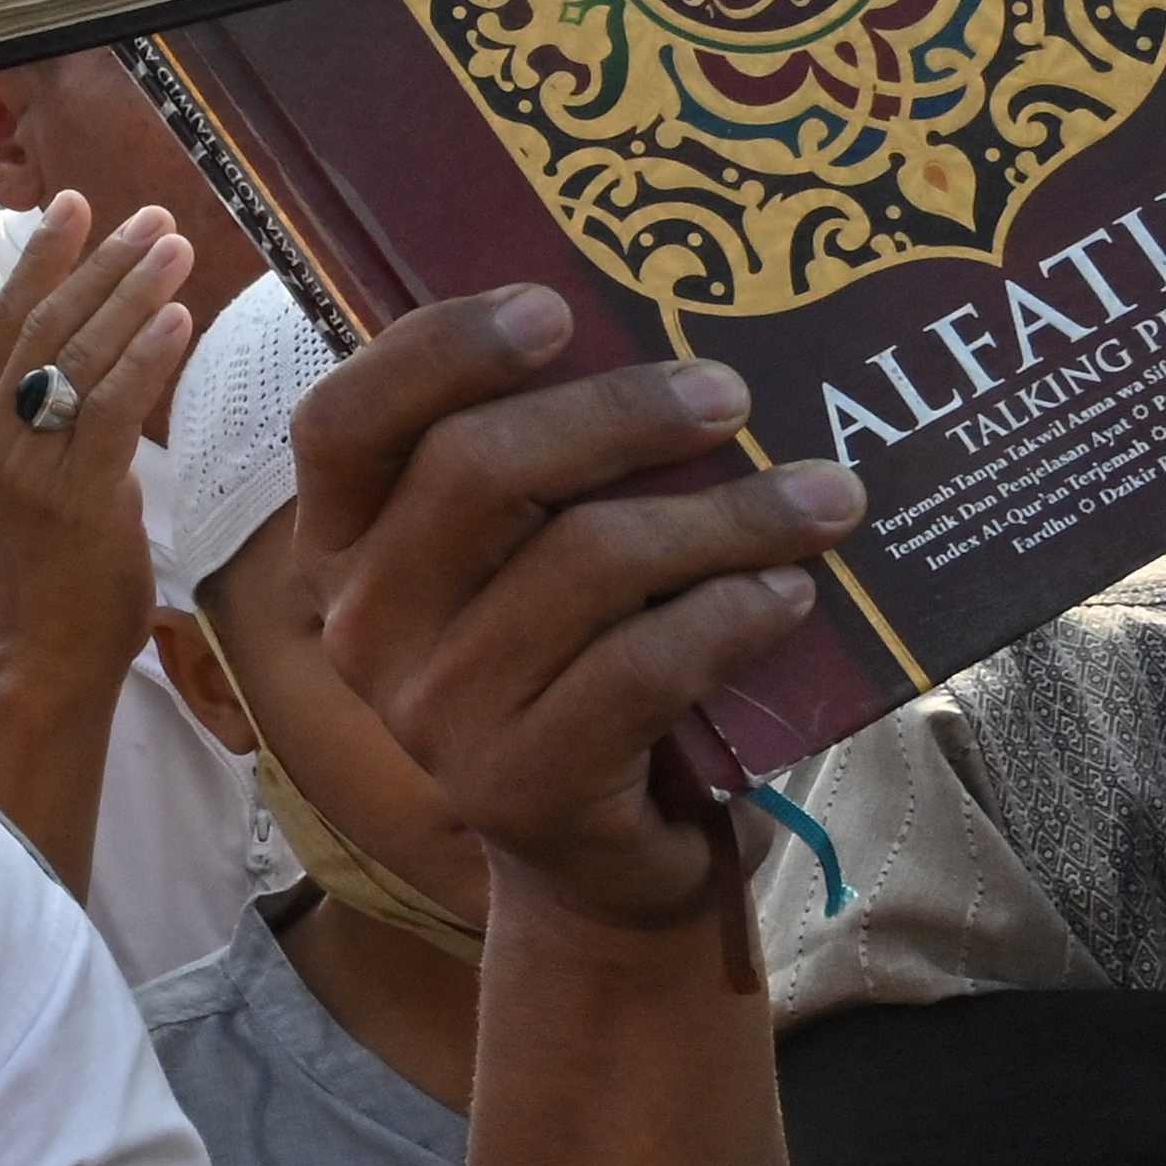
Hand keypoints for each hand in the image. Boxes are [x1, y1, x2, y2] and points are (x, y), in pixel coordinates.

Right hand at [0, 190, 190, 681]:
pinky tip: (177, 318)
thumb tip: (42, 345)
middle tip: (152, 217)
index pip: (7, 319)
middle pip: (45, 324)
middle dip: (101, 261)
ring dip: (132, 293)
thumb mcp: (27, 476)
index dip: (41, 256)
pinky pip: (110, 409)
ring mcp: (28, 465)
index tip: (76, 203)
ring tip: (176, 248)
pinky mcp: (73, 495)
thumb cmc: (49, 570)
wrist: (44, 655)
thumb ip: (36, 410)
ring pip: (79, 355)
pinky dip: (144, 356)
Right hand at [292, 289, 860, 931]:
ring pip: (583, 564)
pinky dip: (730, 616)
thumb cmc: (576, 666)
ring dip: (724, 516)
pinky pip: (641, 666)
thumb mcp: (523, 562)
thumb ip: (537, 470)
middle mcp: (361, 628)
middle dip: (618, 415)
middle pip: (475, 471)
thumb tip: (661, 328)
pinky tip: (788, 595)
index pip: (343, 422)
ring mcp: (430, 714)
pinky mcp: (519, 783)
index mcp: (342, 550)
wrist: (597, 859)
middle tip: (730, 392)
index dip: (439, 350)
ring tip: (823, 496)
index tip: (555, 306)